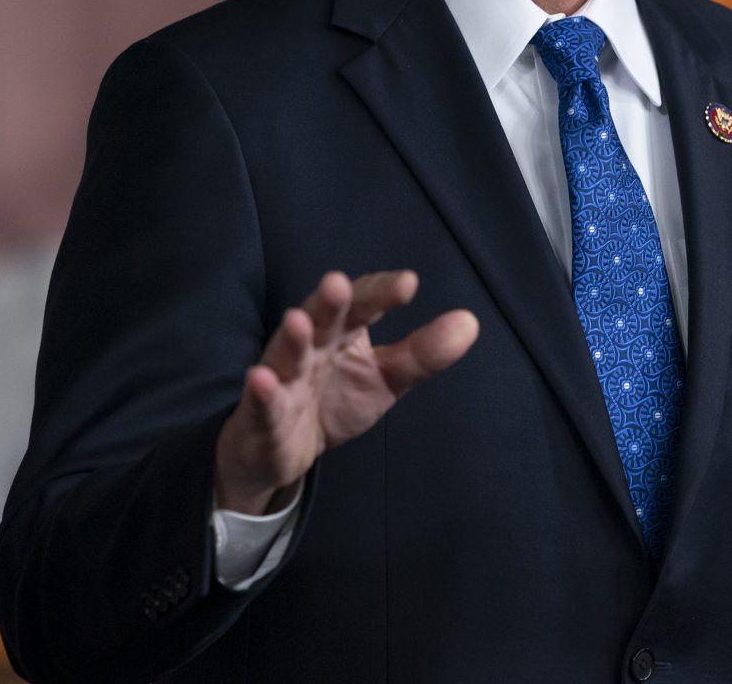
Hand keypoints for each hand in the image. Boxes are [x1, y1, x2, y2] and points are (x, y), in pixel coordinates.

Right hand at [214, 270, 478, 514]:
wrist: (282, 449)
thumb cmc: (336, 400)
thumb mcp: (386, 379)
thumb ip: (423, 353)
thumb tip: (470, 322)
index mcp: (342, 332)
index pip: (362, 304)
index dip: (380, 292)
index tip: (407, 283)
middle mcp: (311, 346)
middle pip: (320, 318)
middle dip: (328, 302)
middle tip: (337, 283)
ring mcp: (283, 377)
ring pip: (285, 353)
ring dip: (291, 338)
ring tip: (298, 321)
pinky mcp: (262, 413)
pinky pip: (262, 402)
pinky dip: (261, 391)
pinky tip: (261, 380)